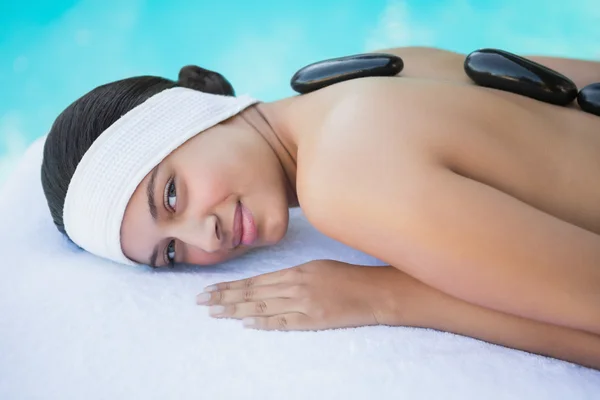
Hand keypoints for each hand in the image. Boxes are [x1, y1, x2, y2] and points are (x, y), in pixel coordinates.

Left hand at [196, 260, 409, 330]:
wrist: (374, 293)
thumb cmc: (346, 277)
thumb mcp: (317, 267)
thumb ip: (290, 276)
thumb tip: (264, 285)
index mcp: (296, 270)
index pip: (255, 280)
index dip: (231, 286)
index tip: (210, 289)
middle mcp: (296, 285)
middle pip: (253, 293)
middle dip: (224, 297)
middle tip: (201, 302)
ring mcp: (304, 303)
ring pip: (262, 306)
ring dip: (236, 310)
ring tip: (214, 312)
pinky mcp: (313, 319)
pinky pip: (283, 322)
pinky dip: (263, 322)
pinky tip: (246, 323)